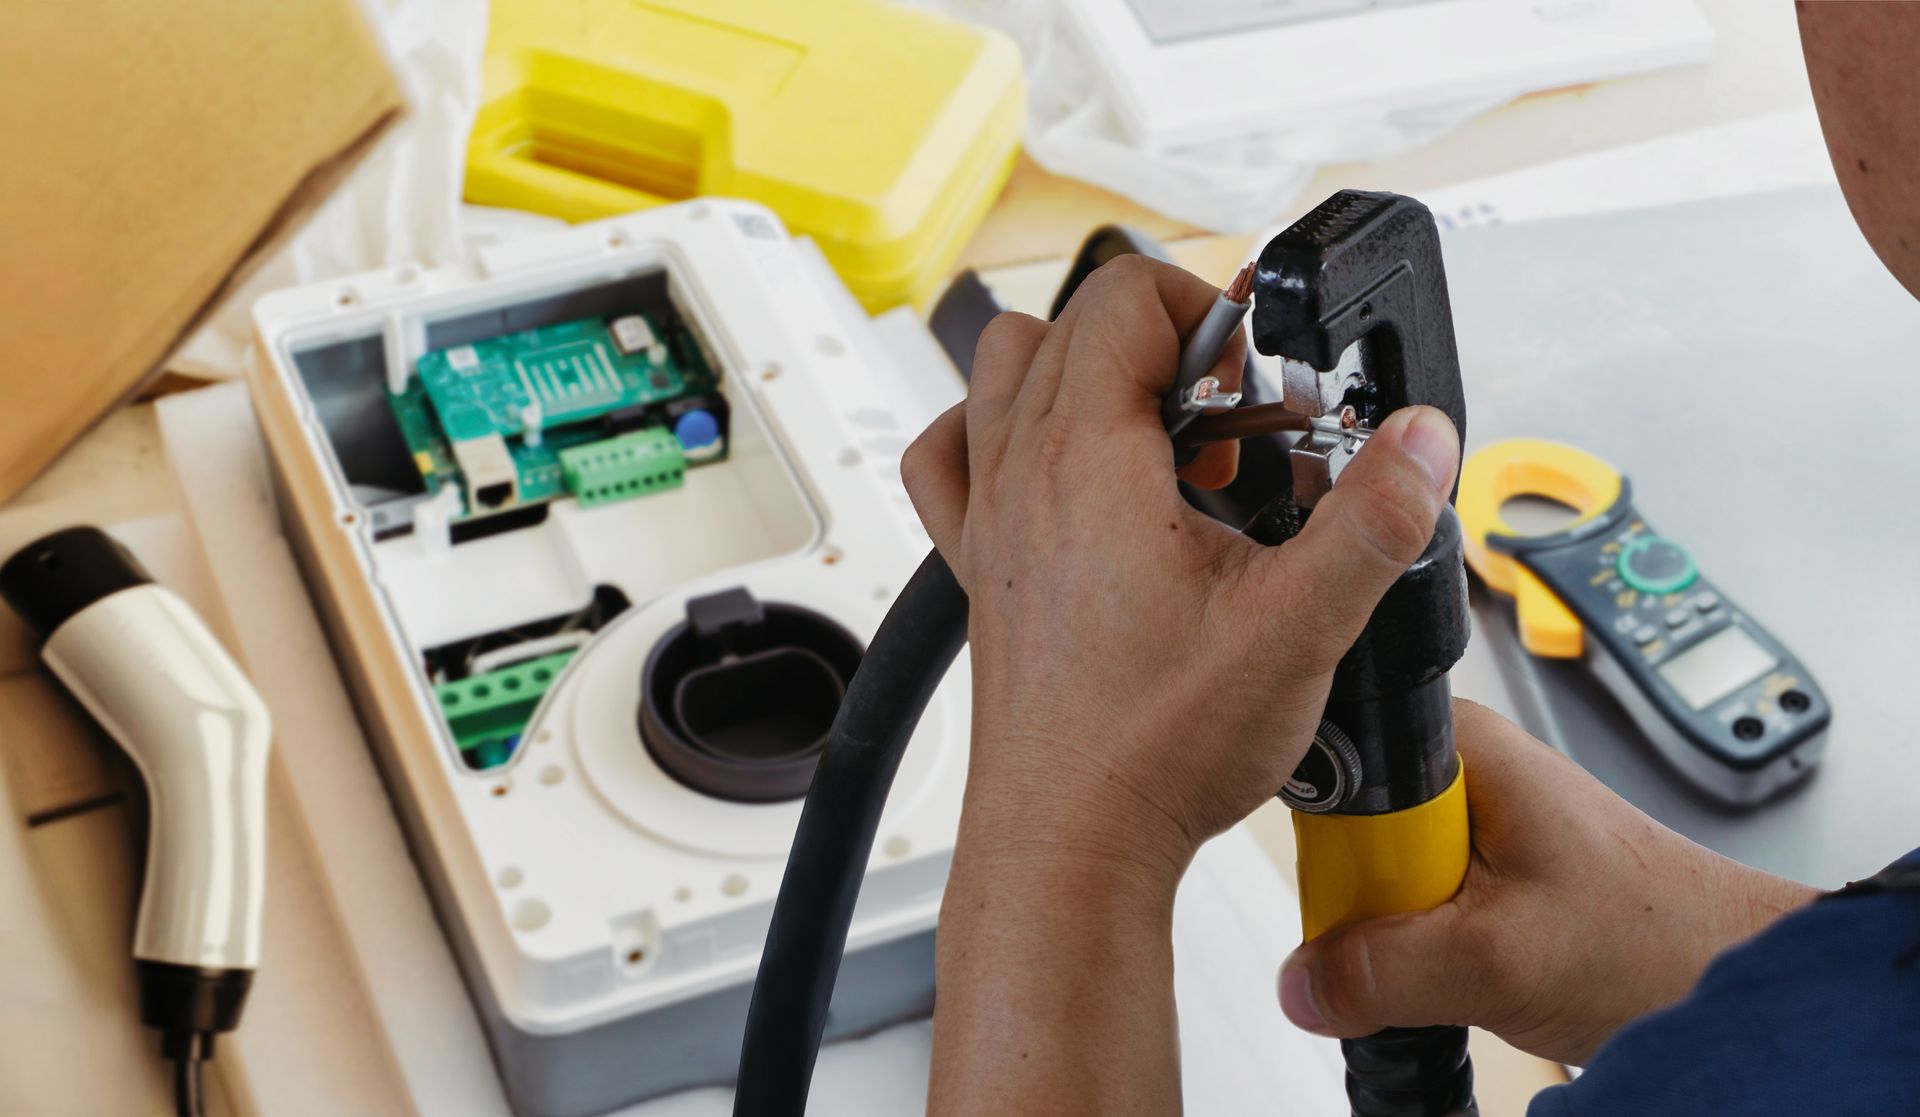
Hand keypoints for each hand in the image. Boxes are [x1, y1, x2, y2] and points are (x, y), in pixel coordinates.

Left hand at [901, 254, 1462, 881]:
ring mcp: (988, 517)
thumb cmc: (1152, 748)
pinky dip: (1003, 437)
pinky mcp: (981, 567)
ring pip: (1008, 375)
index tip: (1261, 388)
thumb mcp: (1297, 627)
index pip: (1128, 294)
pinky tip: (1068, 481)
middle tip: (1235, 431)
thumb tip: (1422, 438)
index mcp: (1085, 458)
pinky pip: (960, 456)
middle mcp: (1018, 471)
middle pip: (1074, 323)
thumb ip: (1372, 521)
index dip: (1211, 315)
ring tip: (1163, 449)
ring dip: (1086, 379)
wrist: (1069, 844)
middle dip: (1169, 348)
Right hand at [1278, 700, 1819, 1064]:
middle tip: (1421, 940)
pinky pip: (1401, 906)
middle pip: (1340, 830)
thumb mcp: (1501, 959)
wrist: (1726, 975)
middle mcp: (1455, 769)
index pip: (1331, 765)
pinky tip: (1459, 967)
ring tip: (1456, 959)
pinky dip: (1418, 949)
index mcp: (1457, 743)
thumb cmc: (1659, 936)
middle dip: (1360, 899)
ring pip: (1368, 878)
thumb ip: (1385, 968)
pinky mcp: (1471, 871)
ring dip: (1393, 933)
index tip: (1350, 896)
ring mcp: (1463, 822)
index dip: (1324, 839)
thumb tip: (1299, 984)